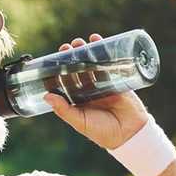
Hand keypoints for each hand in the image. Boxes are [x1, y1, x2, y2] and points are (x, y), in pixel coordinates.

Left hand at [44, 34, 150, 149]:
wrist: (129, 134)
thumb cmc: (102, 132)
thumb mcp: (79, 122)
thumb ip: (63, 110)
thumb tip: (46, 96)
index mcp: (78, 101)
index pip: (66, 83)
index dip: (59, 72)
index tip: (52, 61)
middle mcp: (89, 91)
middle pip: (78, 71)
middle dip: (72, 58)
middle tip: (66, 47)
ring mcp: (103, 85)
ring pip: (92, 65)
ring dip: (85, 52)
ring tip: (79, 42)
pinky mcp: (117, 80)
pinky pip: (109, 63)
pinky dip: (103, 52)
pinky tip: (97, 41)